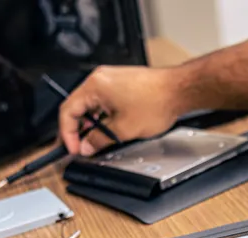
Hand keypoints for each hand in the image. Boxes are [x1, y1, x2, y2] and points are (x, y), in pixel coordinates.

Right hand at [58, 65, 184, 155]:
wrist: (179, 89)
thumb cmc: (158, 101)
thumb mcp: (124, 129)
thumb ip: (100, 139)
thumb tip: (86, 146)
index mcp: (95, 86)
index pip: (68, 111)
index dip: (67, 133)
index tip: (73, 148)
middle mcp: (100, 79)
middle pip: (78, 106)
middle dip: (78, 129)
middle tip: (80, 147)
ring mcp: (111, 79)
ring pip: (91, 105)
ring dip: (92, 123)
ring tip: (97, 140)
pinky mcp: (121, 83)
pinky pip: (103, 101)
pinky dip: (103, 115)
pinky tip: (110, 128)